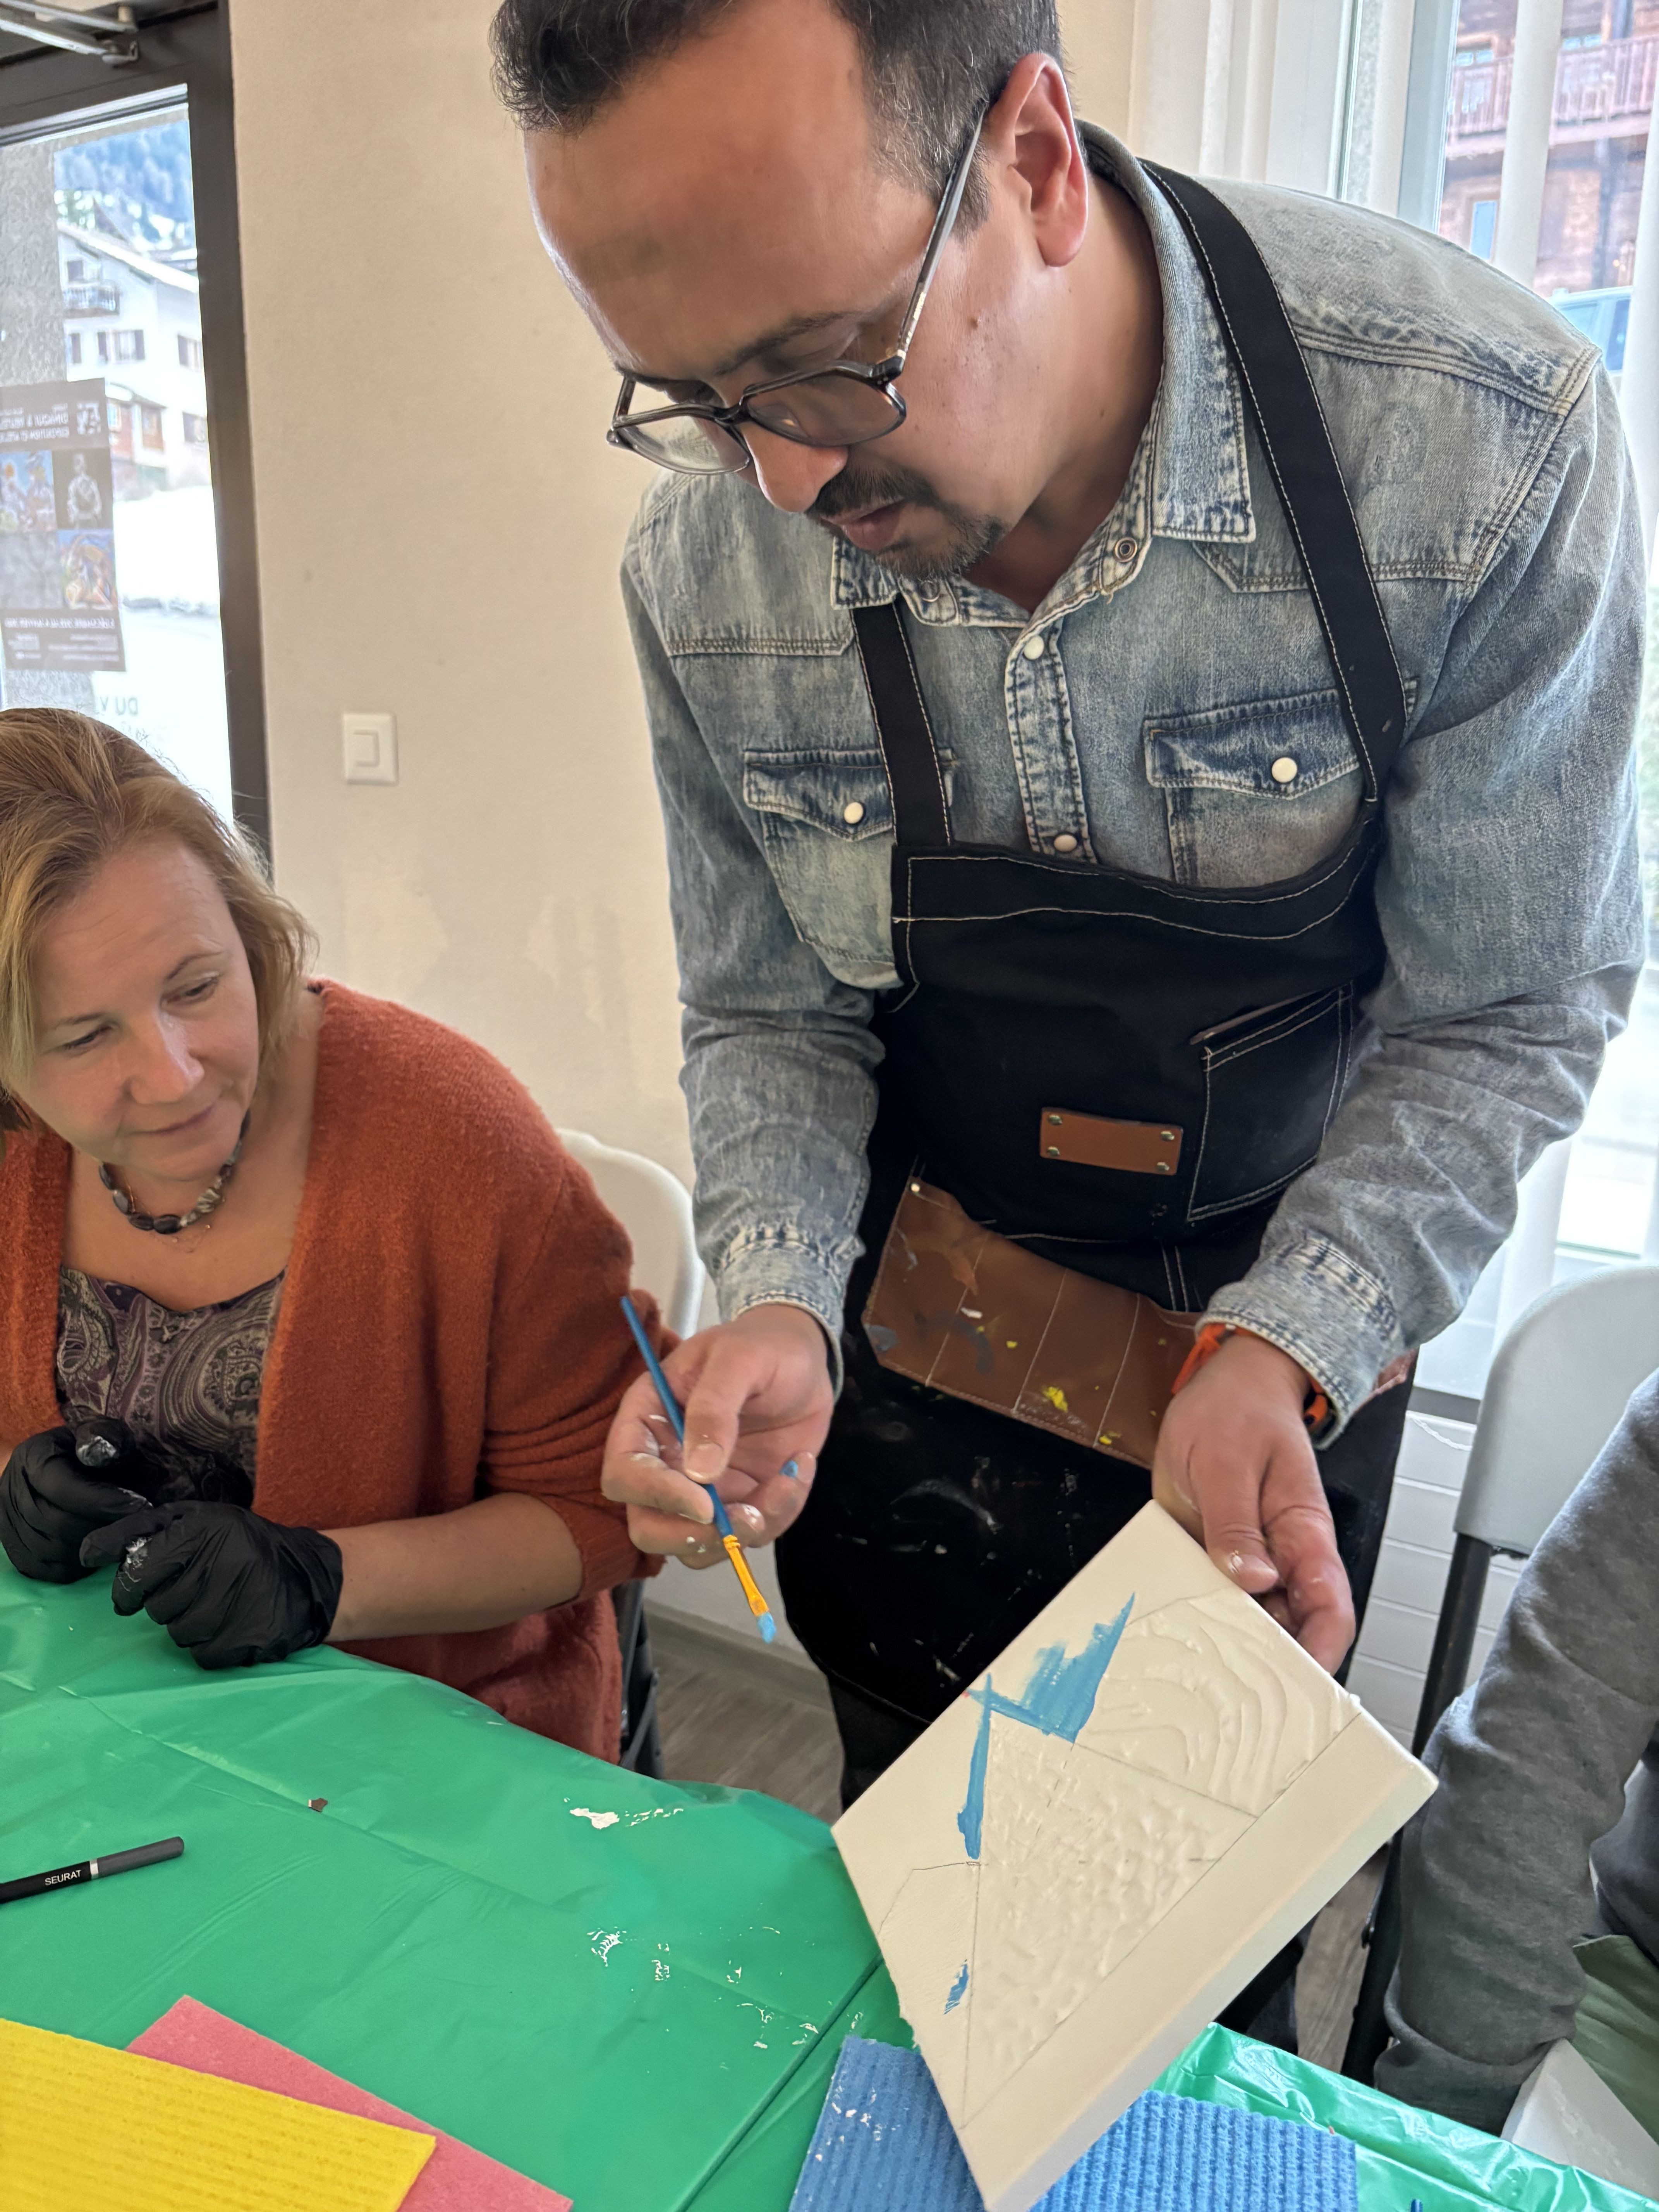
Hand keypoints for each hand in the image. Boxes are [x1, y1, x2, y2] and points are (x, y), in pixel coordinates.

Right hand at [0, 1426, 151, 1582]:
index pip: (62, 1488)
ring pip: (54, 1550)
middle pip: (58, 1523)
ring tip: (121, 1534)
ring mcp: (8, 1525)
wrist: (58, 1467)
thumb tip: (106, 1450)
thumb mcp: (99, 1431)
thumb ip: (105, 1436)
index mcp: (31, 1458)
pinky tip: (101, 1548)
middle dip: (103, 1526)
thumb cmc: (87, 1450)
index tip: (141, 1505)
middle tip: (136, 1525)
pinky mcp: (17, 1551)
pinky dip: (80, 1565)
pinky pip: (49, 1569)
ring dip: (94, 1546)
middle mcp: (10, 1492)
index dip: (103, 1500)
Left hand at [79, 1502, 343, 1668]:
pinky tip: (230, 1624)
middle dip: (167, 1603)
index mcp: (203, 1530)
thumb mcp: (192, 1519)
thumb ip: (138, 1531)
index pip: (139, 1571)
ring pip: (178, 1635)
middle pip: (158, 1608)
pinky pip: (203, 1656)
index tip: (130, 1596)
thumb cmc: (237, 1544)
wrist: (305, 1574)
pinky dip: (210, 1646)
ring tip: (215, 1606)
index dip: (127, 1589)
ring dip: (188, 1625)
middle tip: (194, 1590)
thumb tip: (87, 1553)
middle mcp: (222, 1563)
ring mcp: (239, 1603)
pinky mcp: (251, 1637)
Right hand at [602, 1304, 832, 1566]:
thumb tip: (699, 1471)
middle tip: (746, 1516)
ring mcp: (702, 1489)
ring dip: (743, 1533)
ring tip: (787, 1481)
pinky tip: (798, 1468)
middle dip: (692, 1536)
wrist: (803, 1357)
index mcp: (647, 1420)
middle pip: (649, 1526)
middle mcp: (666, 1463)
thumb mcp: (738, 1359)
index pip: (624, 1473)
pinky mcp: (739, 1501)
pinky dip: (779, 1514)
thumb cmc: (761, 1346)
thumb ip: (714, 1406)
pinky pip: (747, 1535)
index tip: (703, 1503)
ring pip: (697, 1545)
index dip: (655, 1496)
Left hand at [1152, 1332, 1354, 1672]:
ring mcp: (1251, 1556)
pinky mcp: (1219, 1551)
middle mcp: (1283, 1554)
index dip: (1322, 1650)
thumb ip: (1236, 1523)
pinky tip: (1174, 1631)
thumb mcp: (1226, 1462)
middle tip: (1232, 1691)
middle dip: (1270, 1662)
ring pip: (1252, 1617)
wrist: (1230, 1383)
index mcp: (1305, 1534)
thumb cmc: (1238, 1412)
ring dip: (1230, 1643)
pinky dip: (1201, 1615)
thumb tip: (1253, 1577)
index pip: (1331, 1607)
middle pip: (1292, 1625)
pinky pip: (1216, 1594)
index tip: (1300, 1683)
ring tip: (1198, 1673)